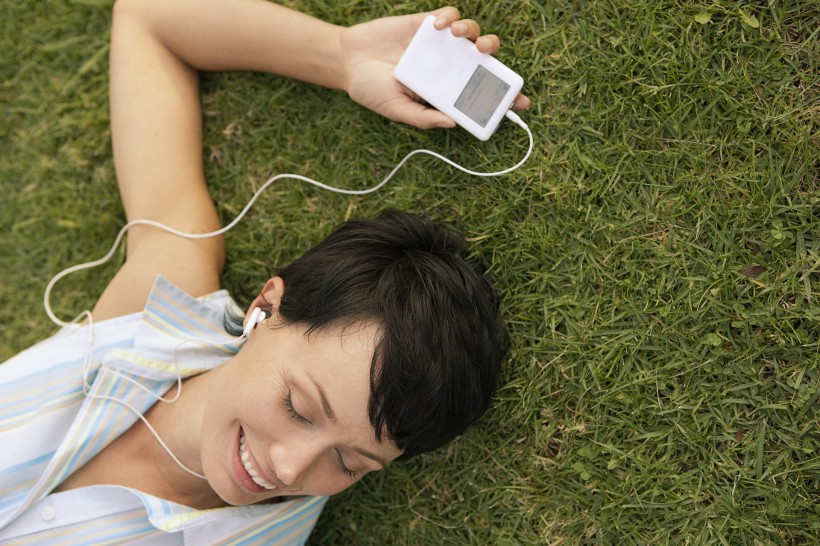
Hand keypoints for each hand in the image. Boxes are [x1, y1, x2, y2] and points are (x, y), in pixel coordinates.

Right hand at [340, 6, 529, 129]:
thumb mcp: (397, 110)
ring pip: (472, 36)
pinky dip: (452, 18)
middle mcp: (449, 68)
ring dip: (476, 34)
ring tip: (464, 38)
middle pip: (485, 63)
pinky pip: (450, 17)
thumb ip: (423, 118)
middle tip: (489, 61)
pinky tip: (442, 26)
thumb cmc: (373, 90)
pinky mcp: (428, 26)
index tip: (520, 102)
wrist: (348, 61)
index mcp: (446, 92)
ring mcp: (441, 46)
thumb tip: (452, 124)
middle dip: (497, 62)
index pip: (481, 95)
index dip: (503, 98)